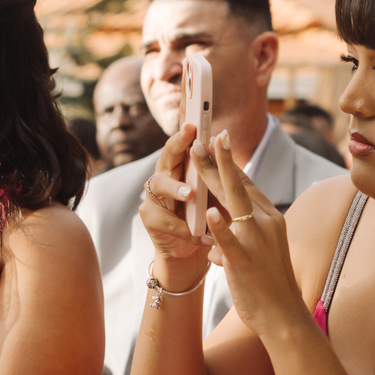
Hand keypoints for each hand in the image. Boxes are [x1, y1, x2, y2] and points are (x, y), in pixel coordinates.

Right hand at [140, 123, 214, 283]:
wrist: (192, 251)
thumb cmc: (205, 217)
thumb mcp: (215, 195)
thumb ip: (216, 173)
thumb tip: (224, 143)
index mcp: (181, 167)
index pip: (183, 145)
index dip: (187, 134)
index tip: (195, 123)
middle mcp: (164, 176)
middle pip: (167, 156)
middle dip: (177, 146)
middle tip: (190, 141)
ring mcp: (154, 197)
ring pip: (160, 185)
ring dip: (176, 189)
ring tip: (190, 194)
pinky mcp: (150, 218)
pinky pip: (165, 220)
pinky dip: (184, 228)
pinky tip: (199, 234)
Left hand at [189, 130, 309, 333]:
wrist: (284, 315)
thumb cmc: (270, 285)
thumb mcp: (260, 249)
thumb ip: (241, 230)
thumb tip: (219, 220)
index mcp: (271, 218)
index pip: (247, 184)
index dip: (230, 162)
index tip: (217, 141)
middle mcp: (266, 223)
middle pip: (238, 185)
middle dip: (217, 160)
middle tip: (201, 137)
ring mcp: (256, 241)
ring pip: (233, 202)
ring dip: (214, 176)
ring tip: (198, 155)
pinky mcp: (244, 261)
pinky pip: (230, 240)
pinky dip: (219, 227)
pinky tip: (209, 214)